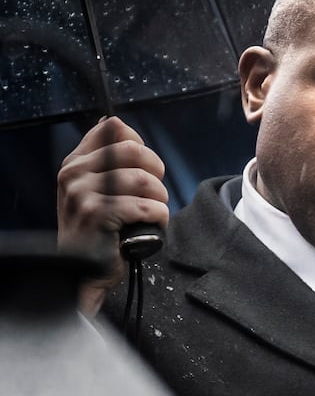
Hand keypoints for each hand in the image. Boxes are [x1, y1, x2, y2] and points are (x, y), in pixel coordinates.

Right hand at [57, 116, 168, 315]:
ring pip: (144, 180)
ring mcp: (82, 193)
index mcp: (75, 163)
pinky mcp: (97, 214)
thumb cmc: (97, 232)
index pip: (114, 128)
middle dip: (156, 171)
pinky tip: (153, 225)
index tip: (143, 168)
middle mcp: (73, 174)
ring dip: (160, 198)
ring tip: (153, 212)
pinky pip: (146, 206)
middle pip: (134, 150)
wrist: (82, 273)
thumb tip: (115, 122)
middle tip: (155, 193)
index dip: (140, 145)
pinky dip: (159, 217)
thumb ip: (104, 159)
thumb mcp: (92, 189)